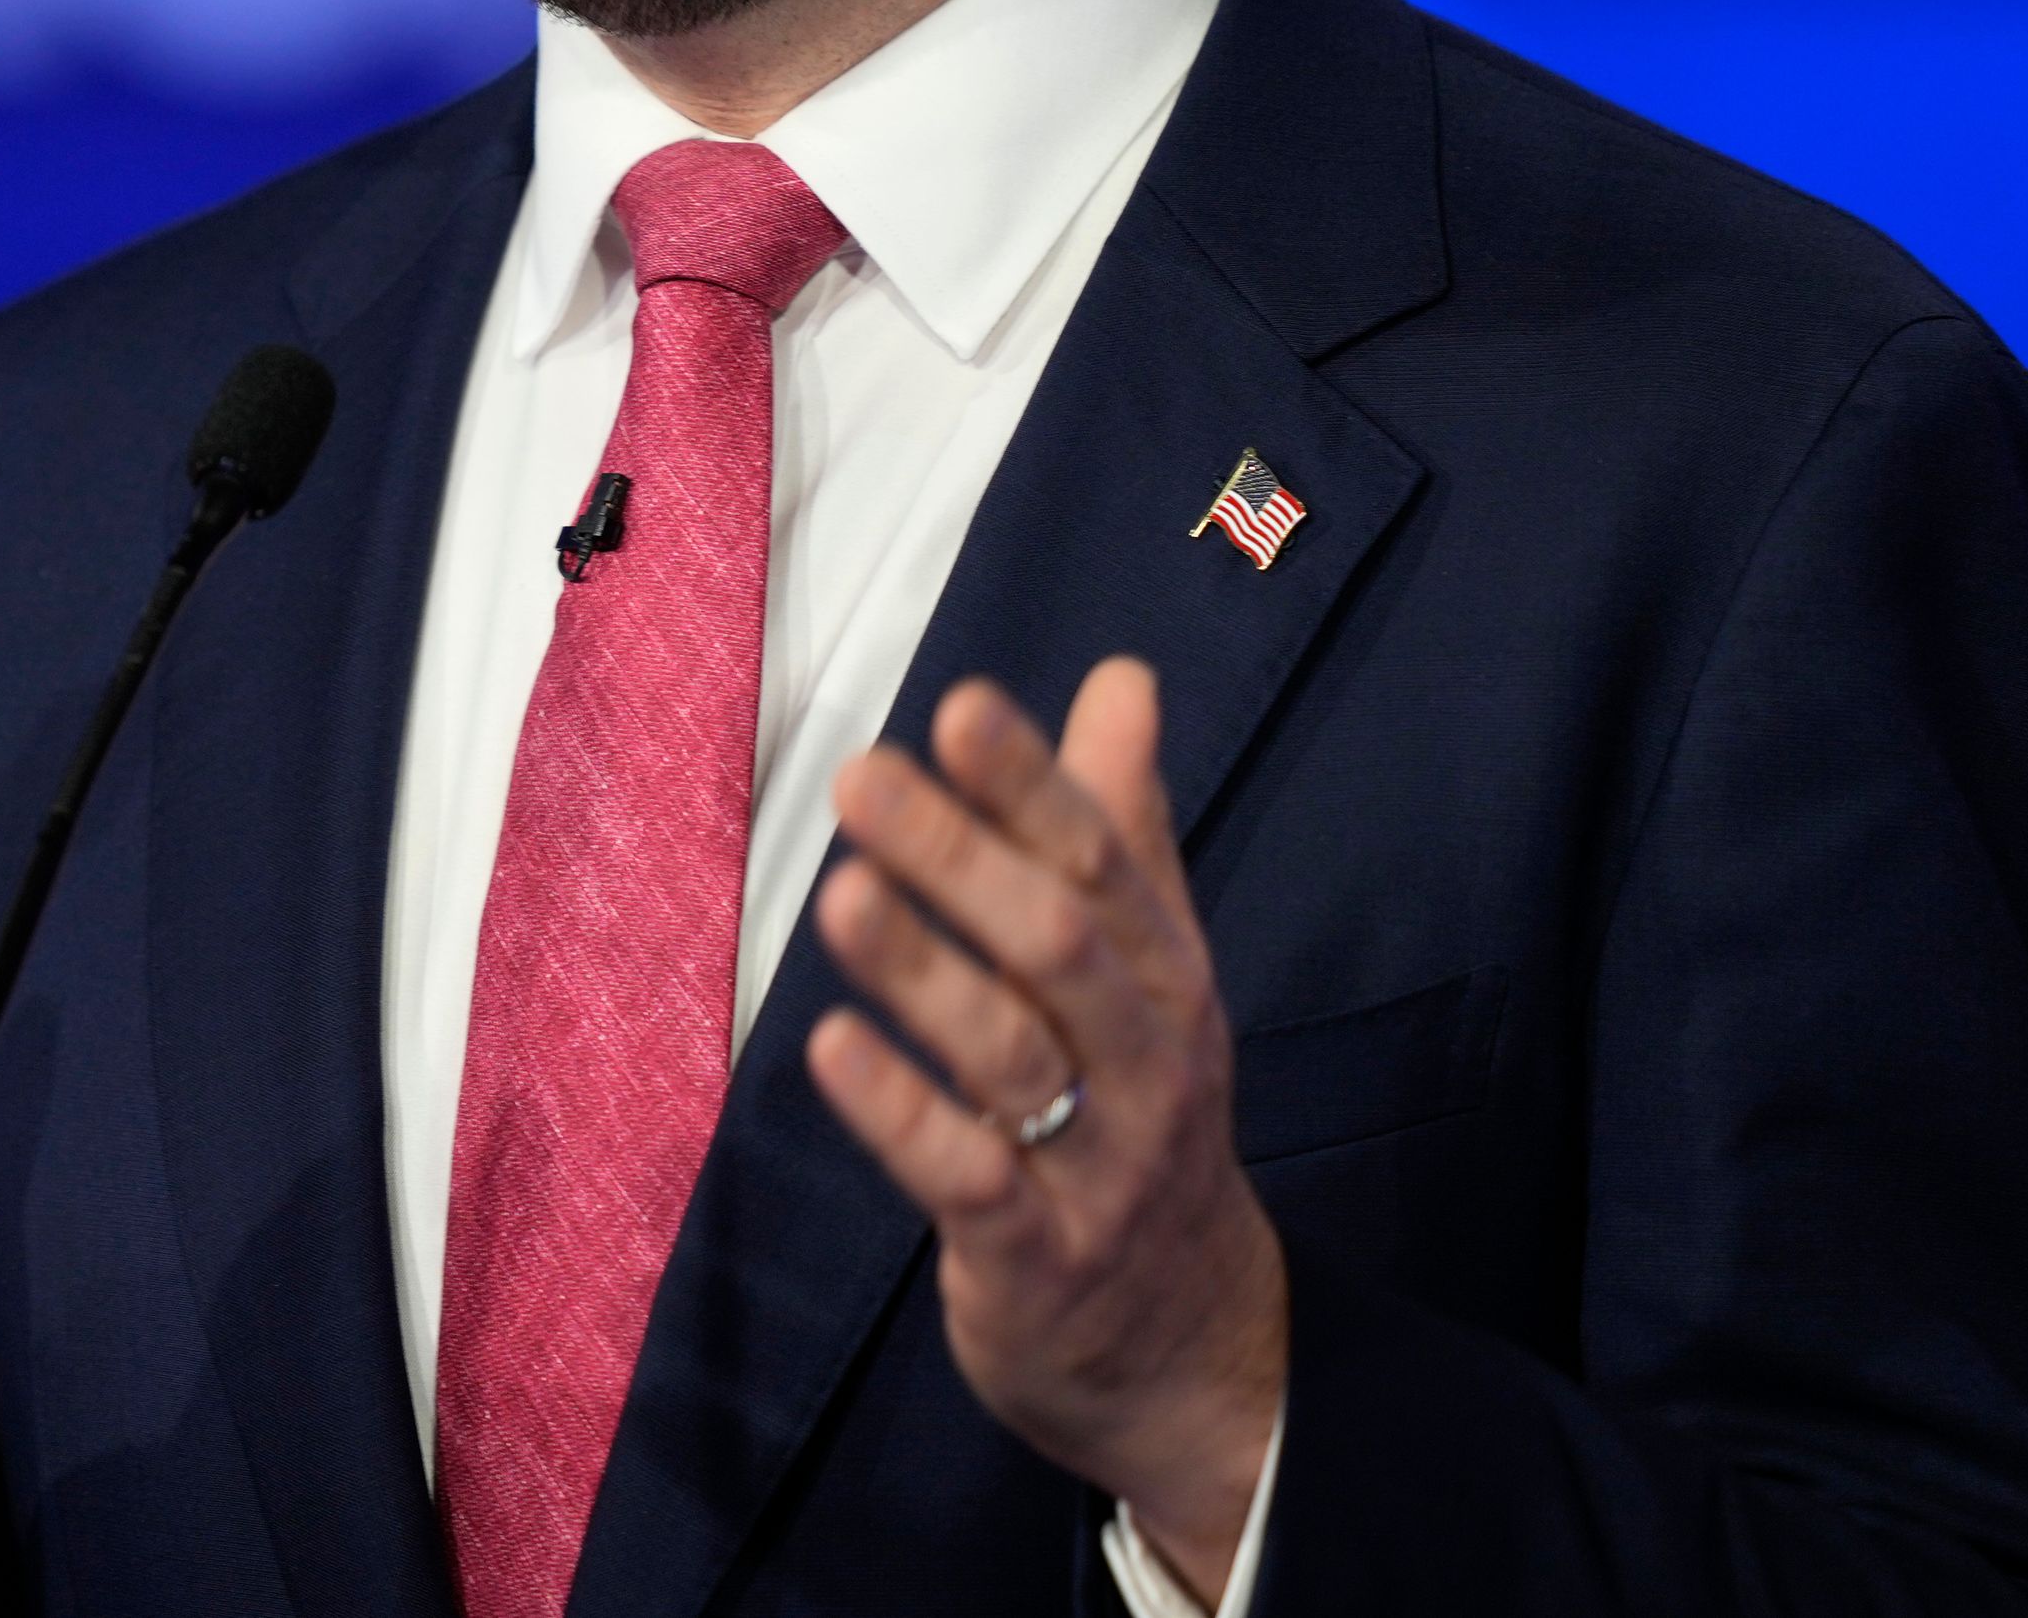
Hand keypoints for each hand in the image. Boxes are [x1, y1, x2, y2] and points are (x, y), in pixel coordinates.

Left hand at [806, 659, 1284, 1603]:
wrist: (1193, 1348)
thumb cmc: (1143, 1121)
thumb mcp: (1152, 974)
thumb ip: (1122, 826)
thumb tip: (1120, 678)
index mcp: (1168, 979)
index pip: (1103, 861)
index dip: (1032, 783)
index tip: (960, 705)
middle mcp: (1147, 1061)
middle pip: (1058, 943)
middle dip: (962, 856)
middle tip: (864, 777)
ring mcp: (1097, 1165)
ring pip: (1013, 1055)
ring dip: (924, 971)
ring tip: (841, 894)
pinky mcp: (1036, 1258)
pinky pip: (970, 1178)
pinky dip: (903, 1113)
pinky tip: (834, 1049)